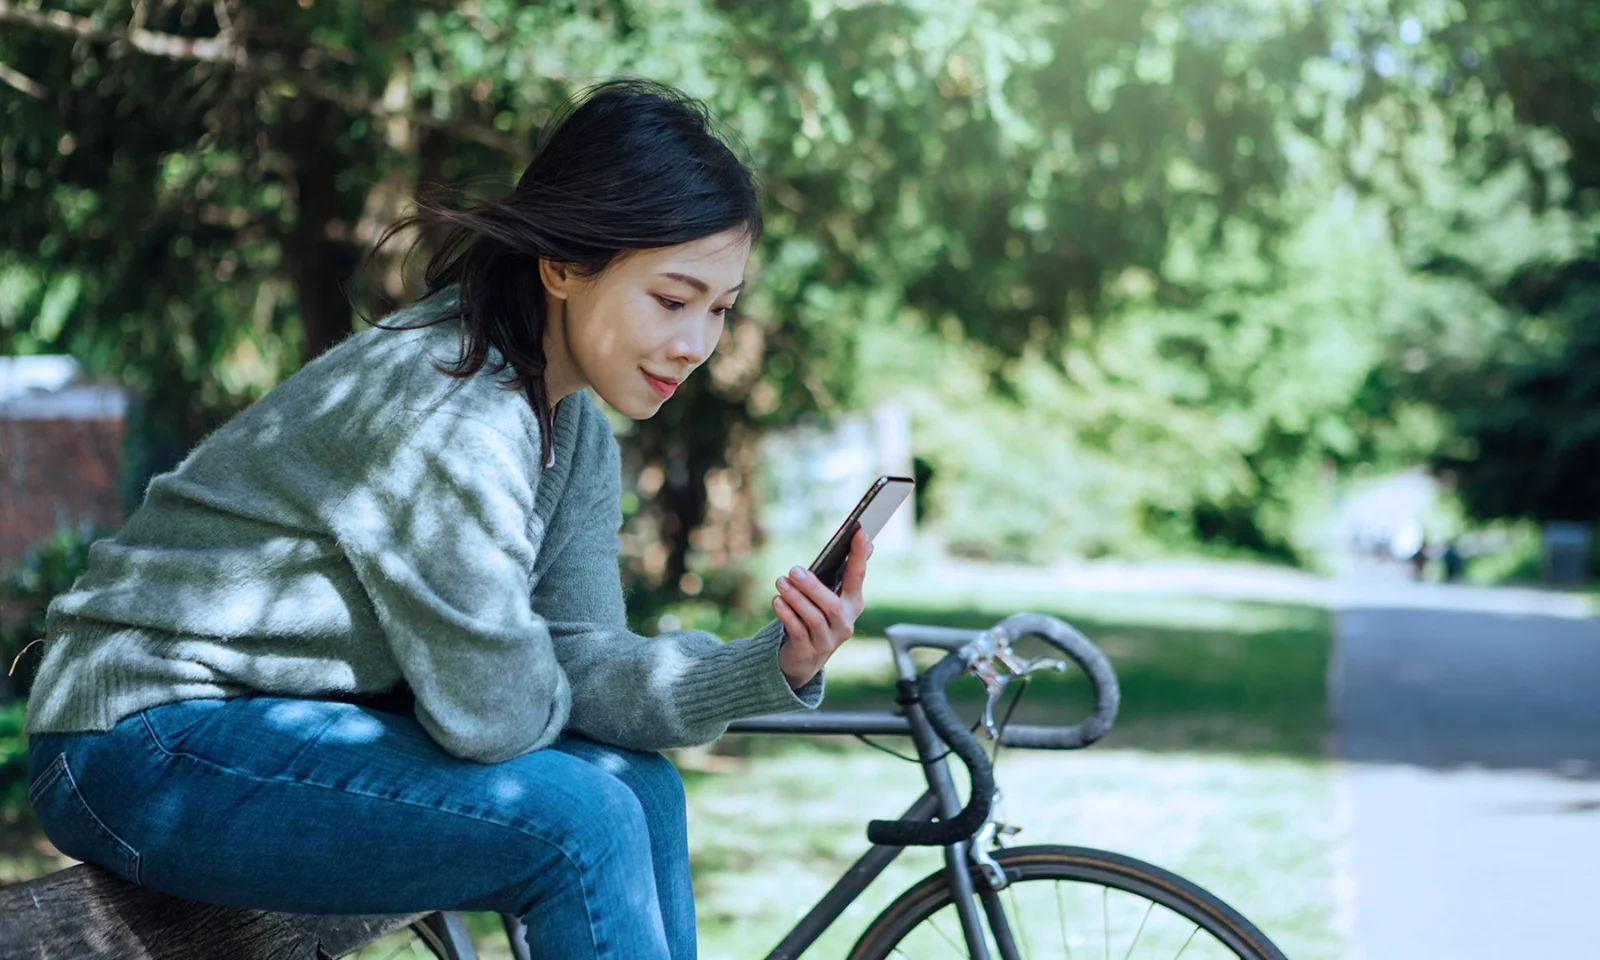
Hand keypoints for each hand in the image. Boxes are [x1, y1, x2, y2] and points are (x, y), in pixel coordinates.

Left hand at [772, 528, 872, 688]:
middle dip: (812, 586)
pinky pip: (798, 631)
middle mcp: (845, 623)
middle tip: (793, 570)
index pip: (857, 577)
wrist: (805, 658)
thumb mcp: (830, 594)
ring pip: (813, 618)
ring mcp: (828, 640)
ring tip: (780, 582)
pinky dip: (786, 614)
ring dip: (796, 598)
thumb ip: (844, 571)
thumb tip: (864, 539)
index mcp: (853, 604)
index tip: (859, 532)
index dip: (859, 555)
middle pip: (832, 604)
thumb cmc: (817, 616)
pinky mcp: (809, 651)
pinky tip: (777, 600)